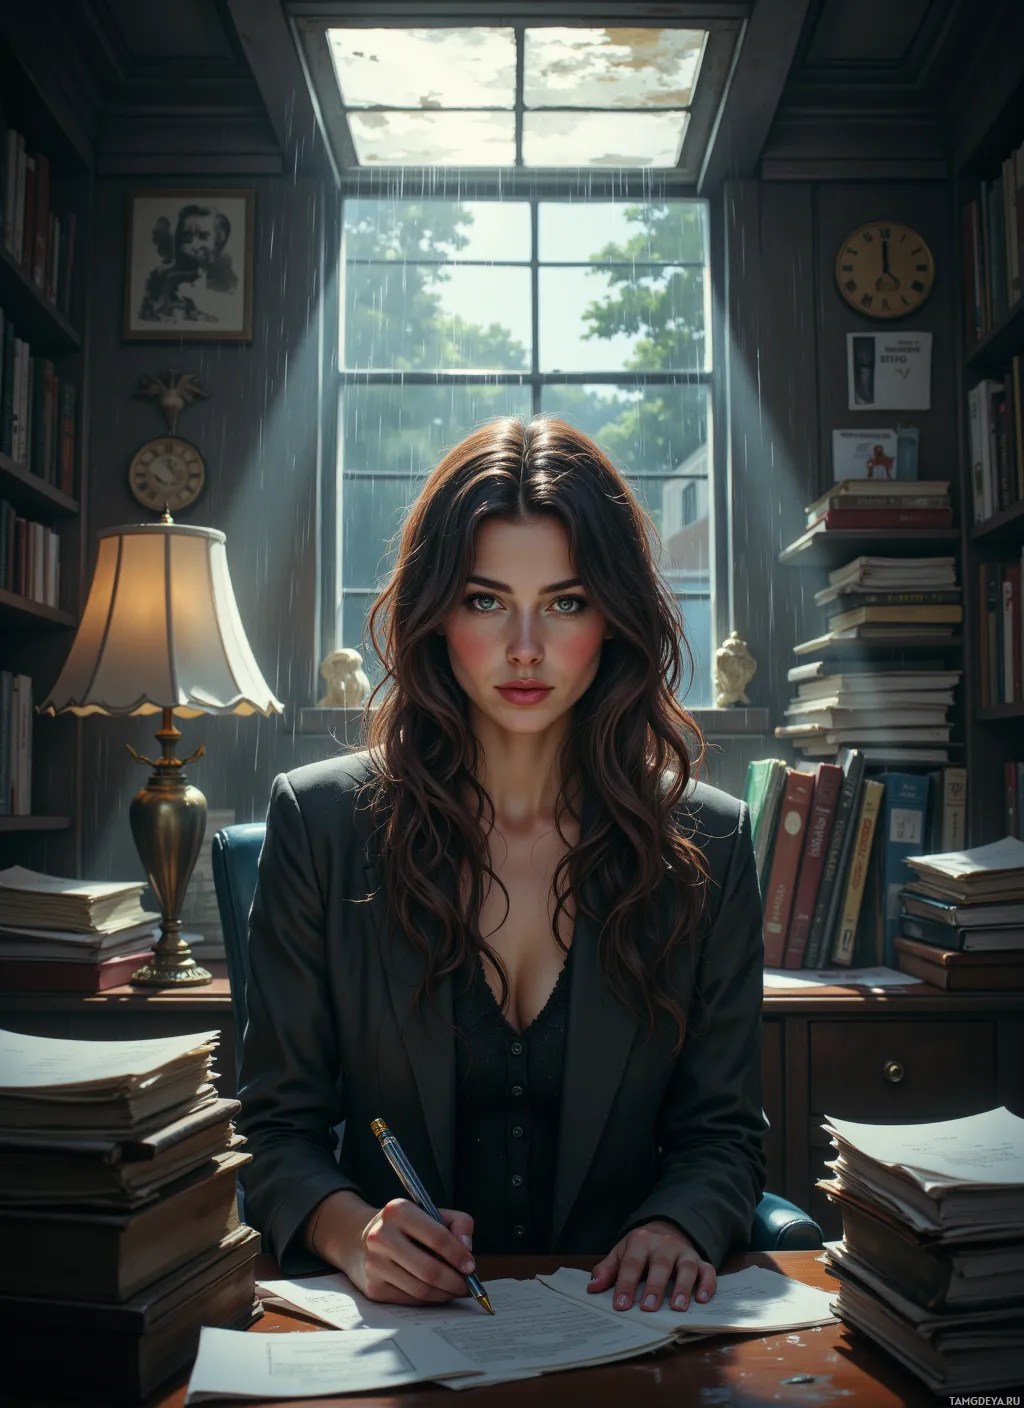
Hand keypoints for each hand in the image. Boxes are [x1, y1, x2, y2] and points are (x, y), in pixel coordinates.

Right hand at [308, 1190, 476, 1304]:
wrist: (358, 1239)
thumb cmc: (404, 1226)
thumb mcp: (429, 1213)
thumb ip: (457, 1223)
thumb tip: (467, 1249)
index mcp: (398, 1211)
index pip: (437, 1237)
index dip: (458, 1255)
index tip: (471, 1266)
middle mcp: (382, 1236)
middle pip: (429, 1269)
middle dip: (454, 1281)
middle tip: (466, 1285)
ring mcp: (374, 1264)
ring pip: (420, 1289)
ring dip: (444, 1294)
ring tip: (455, 1289)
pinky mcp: (372, 1288)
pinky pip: (409, 1300)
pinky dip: (429, 1300)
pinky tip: (436, 1293)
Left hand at [587, 1219, 715, 1312]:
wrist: (667, 1228)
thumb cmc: (640, 1248)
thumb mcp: (621, 1252)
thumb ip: (607, 1270)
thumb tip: (592, 1288)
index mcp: (641, 1240)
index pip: (632, 1263)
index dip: (626, 1284)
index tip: (620, 1305)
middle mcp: (664, 1244)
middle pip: (660, 1264)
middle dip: (654, 1287)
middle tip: (648, 1308)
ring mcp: (685, 1252)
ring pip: (687, 1268)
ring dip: (683, 1287)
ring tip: (678, 1307)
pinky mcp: (700, 1260)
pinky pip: (708, 1270)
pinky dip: (707, 1284)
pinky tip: (703, 1299)